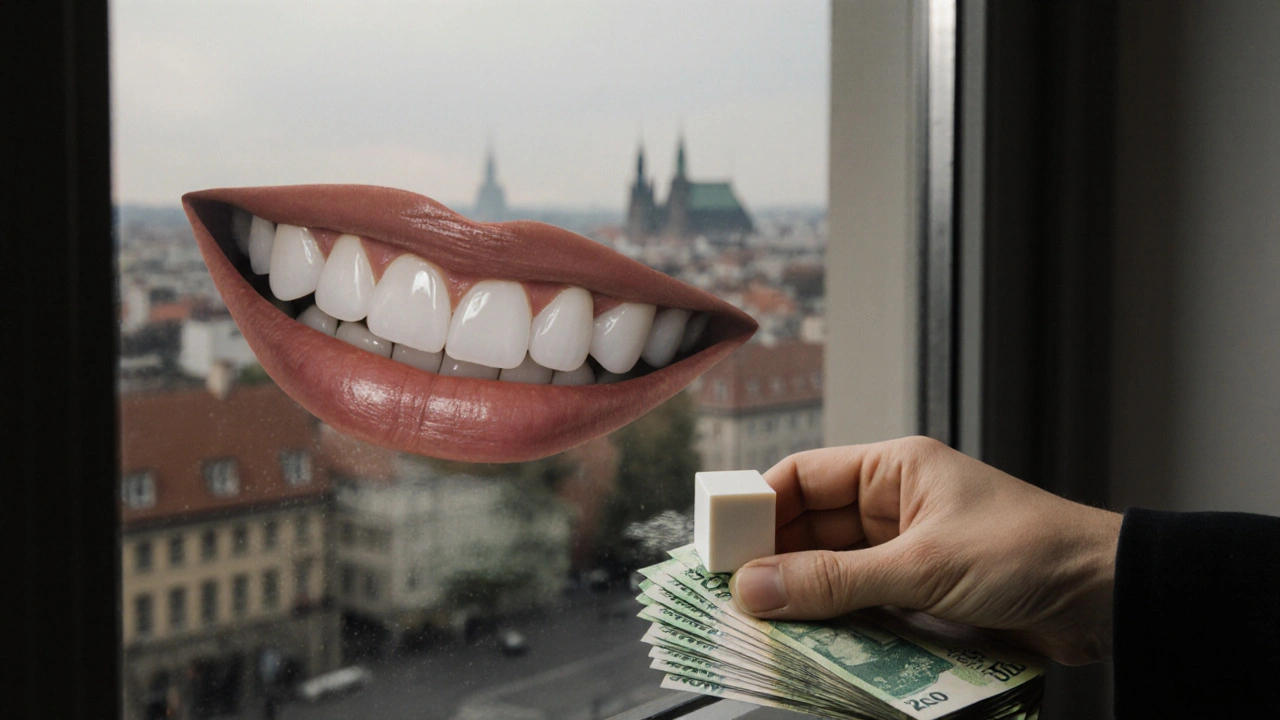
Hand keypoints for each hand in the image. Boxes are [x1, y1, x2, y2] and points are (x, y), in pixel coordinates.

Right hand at [728, 436, 1120, 664]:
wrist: (1107, 597)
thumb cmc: (1027, 553)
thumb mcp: (923, 566)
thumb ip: (836, 581)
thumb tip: (755, 588)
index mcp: (894, 469)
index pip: (802, 477)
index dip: (757, 507)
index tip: (719, 545)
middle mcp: (894, 504)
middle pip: (810, 528)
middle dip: (773, 561)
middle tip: (732, 599)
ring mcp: (907, 550)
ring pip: (832, 571)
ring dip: (804, 598)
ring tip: (764, 628)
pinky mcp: (922, 592)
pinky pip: (862, 603)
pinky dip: (837, 622)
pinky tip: (813, 643)